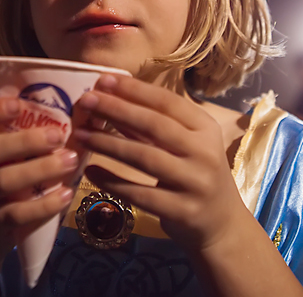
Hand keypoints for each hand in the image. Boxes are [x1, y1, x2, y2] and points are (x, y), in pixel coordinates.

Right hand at [0, 97, 78, 257]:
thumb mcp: (1, 152)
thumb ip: (21, 131)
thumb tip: (71, 106)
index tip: (18, 104)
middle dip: (24, 141)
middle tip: (58, 136)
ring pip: (1, 182)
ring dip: (39, 170)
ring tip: (70, 161)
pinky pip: (15, 214)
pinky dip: (43, 205)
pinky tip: (65, 194)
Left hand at [73, 75, 249, 252]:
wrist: (222, 224)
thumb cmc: (196, 175)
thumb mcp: (185, 145)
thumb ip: (152, 127)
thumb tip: (110, 101)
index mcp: (206, 128)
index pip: (167, 102)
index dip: (134, 89)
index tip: (103, 79)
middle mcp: (203, 152)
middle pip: (154, 125)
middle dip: (117, 109)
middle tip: (86, 101)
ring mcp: (194, 182)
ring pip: (144, 157)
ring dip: (108, 143)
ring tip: (80, 134)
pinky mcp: (181, 211)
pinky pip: (139, 193)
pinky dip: (112, 181)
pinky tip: (91, 171)